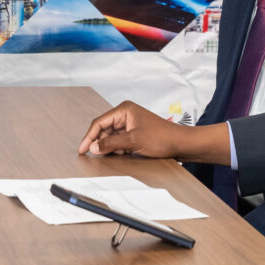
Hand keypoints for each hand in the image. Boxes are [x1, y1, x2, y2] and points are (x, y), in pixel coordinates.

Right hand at [77, 100, 230, 164]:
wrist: (182, 144)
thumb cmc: (162, 138)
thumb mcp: (134, 141)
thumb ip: (111, 143)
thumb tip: (94, 147)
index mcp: (124, 109)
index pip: (99, 122)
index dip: (89, 137)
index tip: (82, 149)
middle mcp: (125, 113)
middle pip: (104, 129)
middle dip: (102, 142)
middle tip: (98, 155)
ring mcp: (130, 122)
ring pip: (112, 136)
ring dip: (112, 146)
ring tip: (120, 153)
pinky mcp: (135, 131)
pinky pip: (120, 139)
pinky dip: (119, 147)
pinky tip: (125, 153)